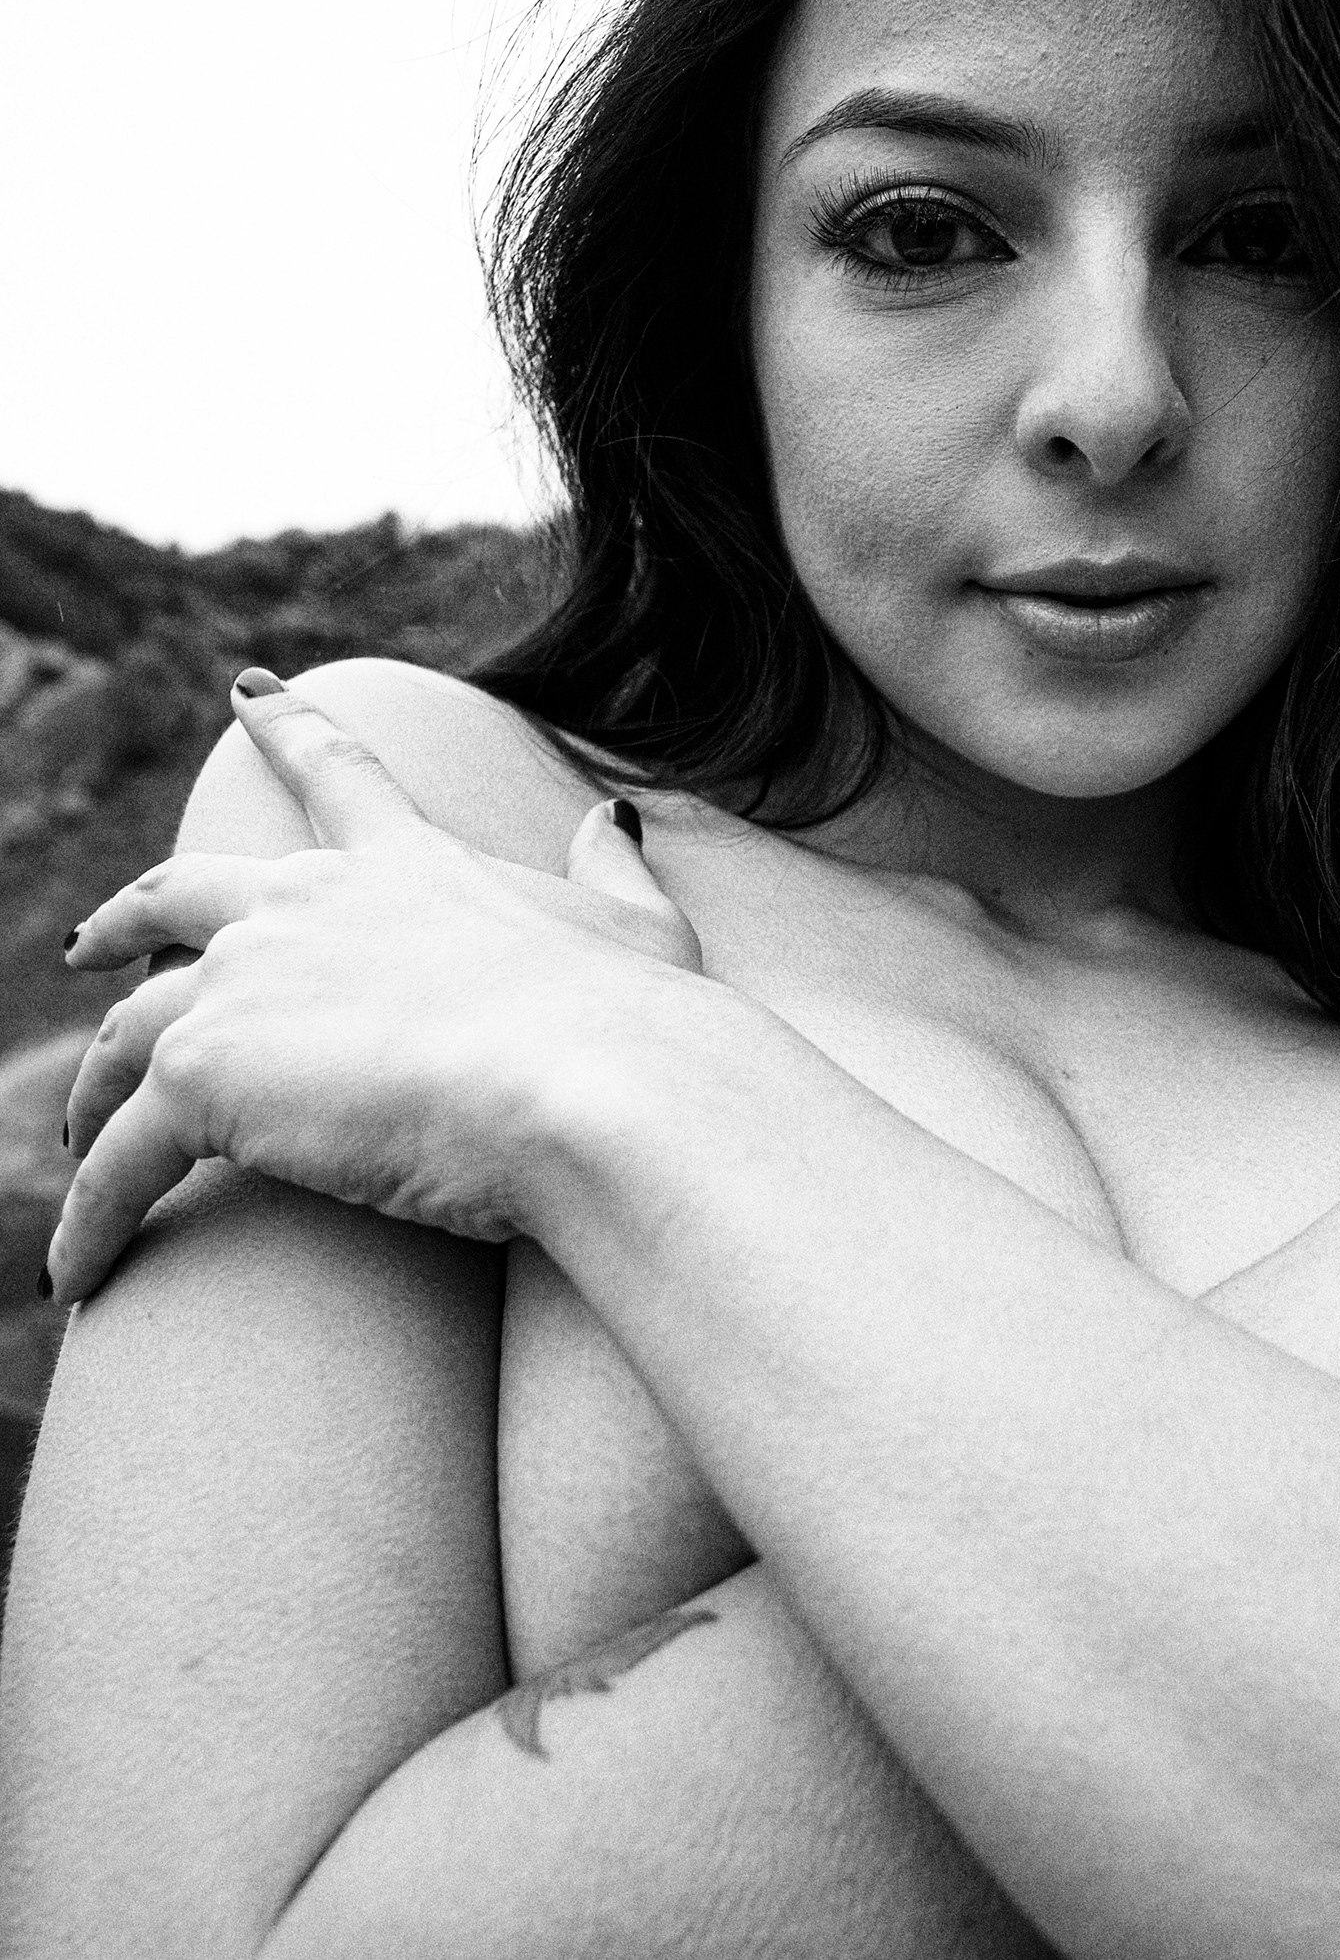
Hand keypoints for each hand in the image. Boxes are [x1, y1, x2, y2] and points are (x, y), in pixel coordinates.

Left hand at [50, 674, 713, 1301]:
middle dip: (125, 918)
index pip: (337, 769)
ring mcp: (244, 983)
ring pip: (126, 1036)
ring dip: (94, 1093)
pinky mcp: (201, 1076)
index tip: (248, 688)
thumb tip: (617, 822)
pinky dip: (91, 1219)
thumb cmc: (633, 1022)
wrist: (588, 1085)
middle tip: (85, 945)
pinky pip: (120, 1161)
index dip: (290, 724)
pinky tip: (81, 1272)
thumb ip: (615, 872)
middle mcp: (306, 905)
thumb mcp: (638, 929)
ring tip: (80, 1144)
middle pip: (178, 893)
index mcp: (410, 864)